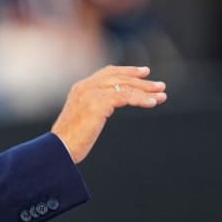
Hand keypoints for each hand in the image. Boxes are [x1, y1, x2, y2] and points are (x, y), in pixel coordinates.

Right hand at [51, 66, 166, 162]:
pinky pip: (125, 96)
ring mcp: (90, 93)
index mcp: (81, 88)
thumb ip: (93, 109)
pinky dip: (141, 98)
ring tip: (162, 95)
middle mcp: (85, 86)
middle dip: (141, 81)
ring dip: (146, 90)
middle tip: (160, 85)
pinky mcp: (97, 103)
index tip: (144, 73)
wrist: (59, 149)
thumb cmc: (70, 141)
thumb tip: (105, 110)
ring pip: (124, 86)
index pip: (107, 73)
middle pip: (119, 77)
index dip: (127, 71)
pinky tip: (152, 103)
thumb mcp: (82, 118)